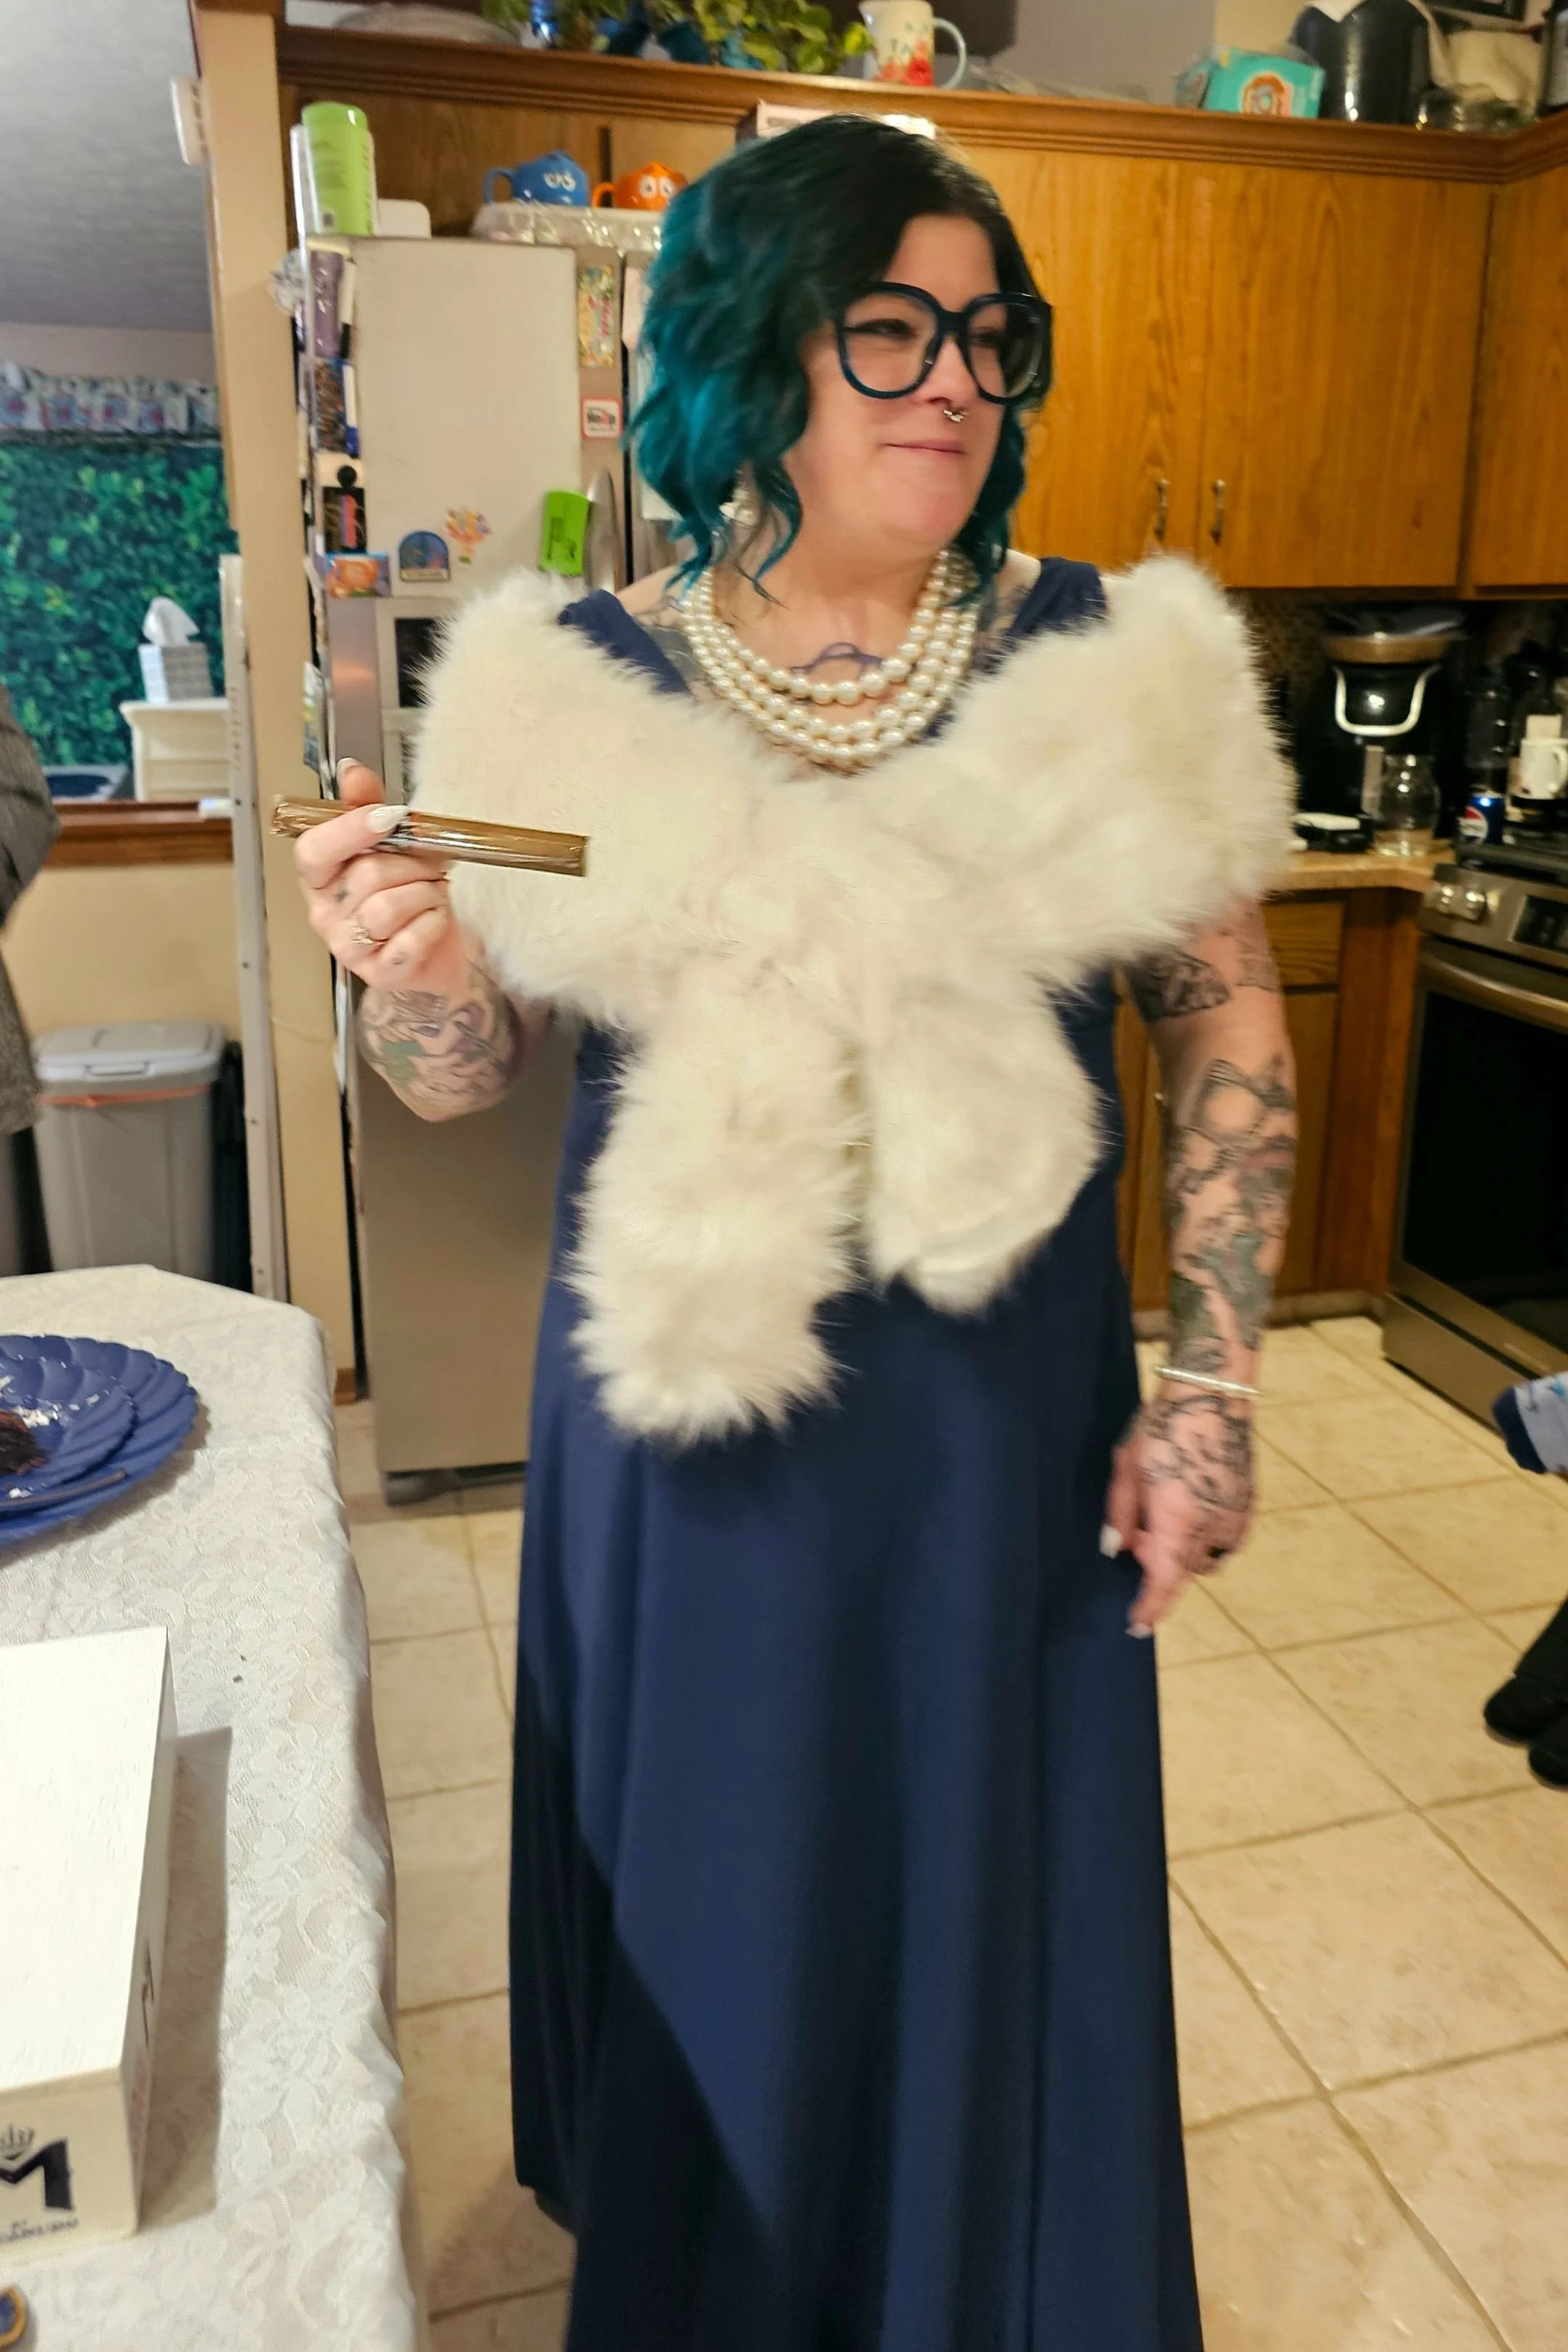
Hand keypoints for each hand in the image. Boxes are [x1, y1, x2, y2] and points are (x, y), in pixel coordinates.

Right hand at [293, 761, 467, 997]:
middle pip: (366, 875)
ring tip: (433, 893)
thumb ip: (367, 807)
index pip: (314, 850)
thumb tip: (351, 770)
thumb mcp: (391, 847)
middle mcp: (325, 913)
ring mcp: (349, 947)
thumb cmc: (408, 897)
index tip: (389, 817)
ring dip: (425, 894)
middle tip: (429, 867)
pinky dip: (433, 924)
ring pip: (388, 908)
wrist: (434, 956)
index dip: (350, 830)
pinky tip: (435, 920)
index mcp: (319, 877)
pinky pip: (410, 940)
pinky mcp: (378, 973)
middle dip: (411, 865)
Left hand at [1103, 1387, 1254, 1635]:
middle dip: (1158, 1566)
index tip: (1136, 1625)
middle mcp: (1211, 1526)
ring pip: (1206, 1558)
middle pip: (1183, 1571)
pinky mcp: (1248, 1506)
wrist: (1213, 1394)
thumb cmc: (1162, 1425)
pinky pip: (1225, 1540)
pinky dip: (1205, 1538)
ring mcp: (1235, 1517)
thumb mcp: (1128, 1467)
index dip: (1150, 1608)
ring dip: (1182, 1553)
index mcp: (1177, 1519)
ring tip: (1164, 1517)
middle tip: (1138, 1538)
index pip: (1164, 1582)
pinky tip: (1189, 1508)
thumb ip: (1120, 1514)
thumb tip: (1115, 1550)